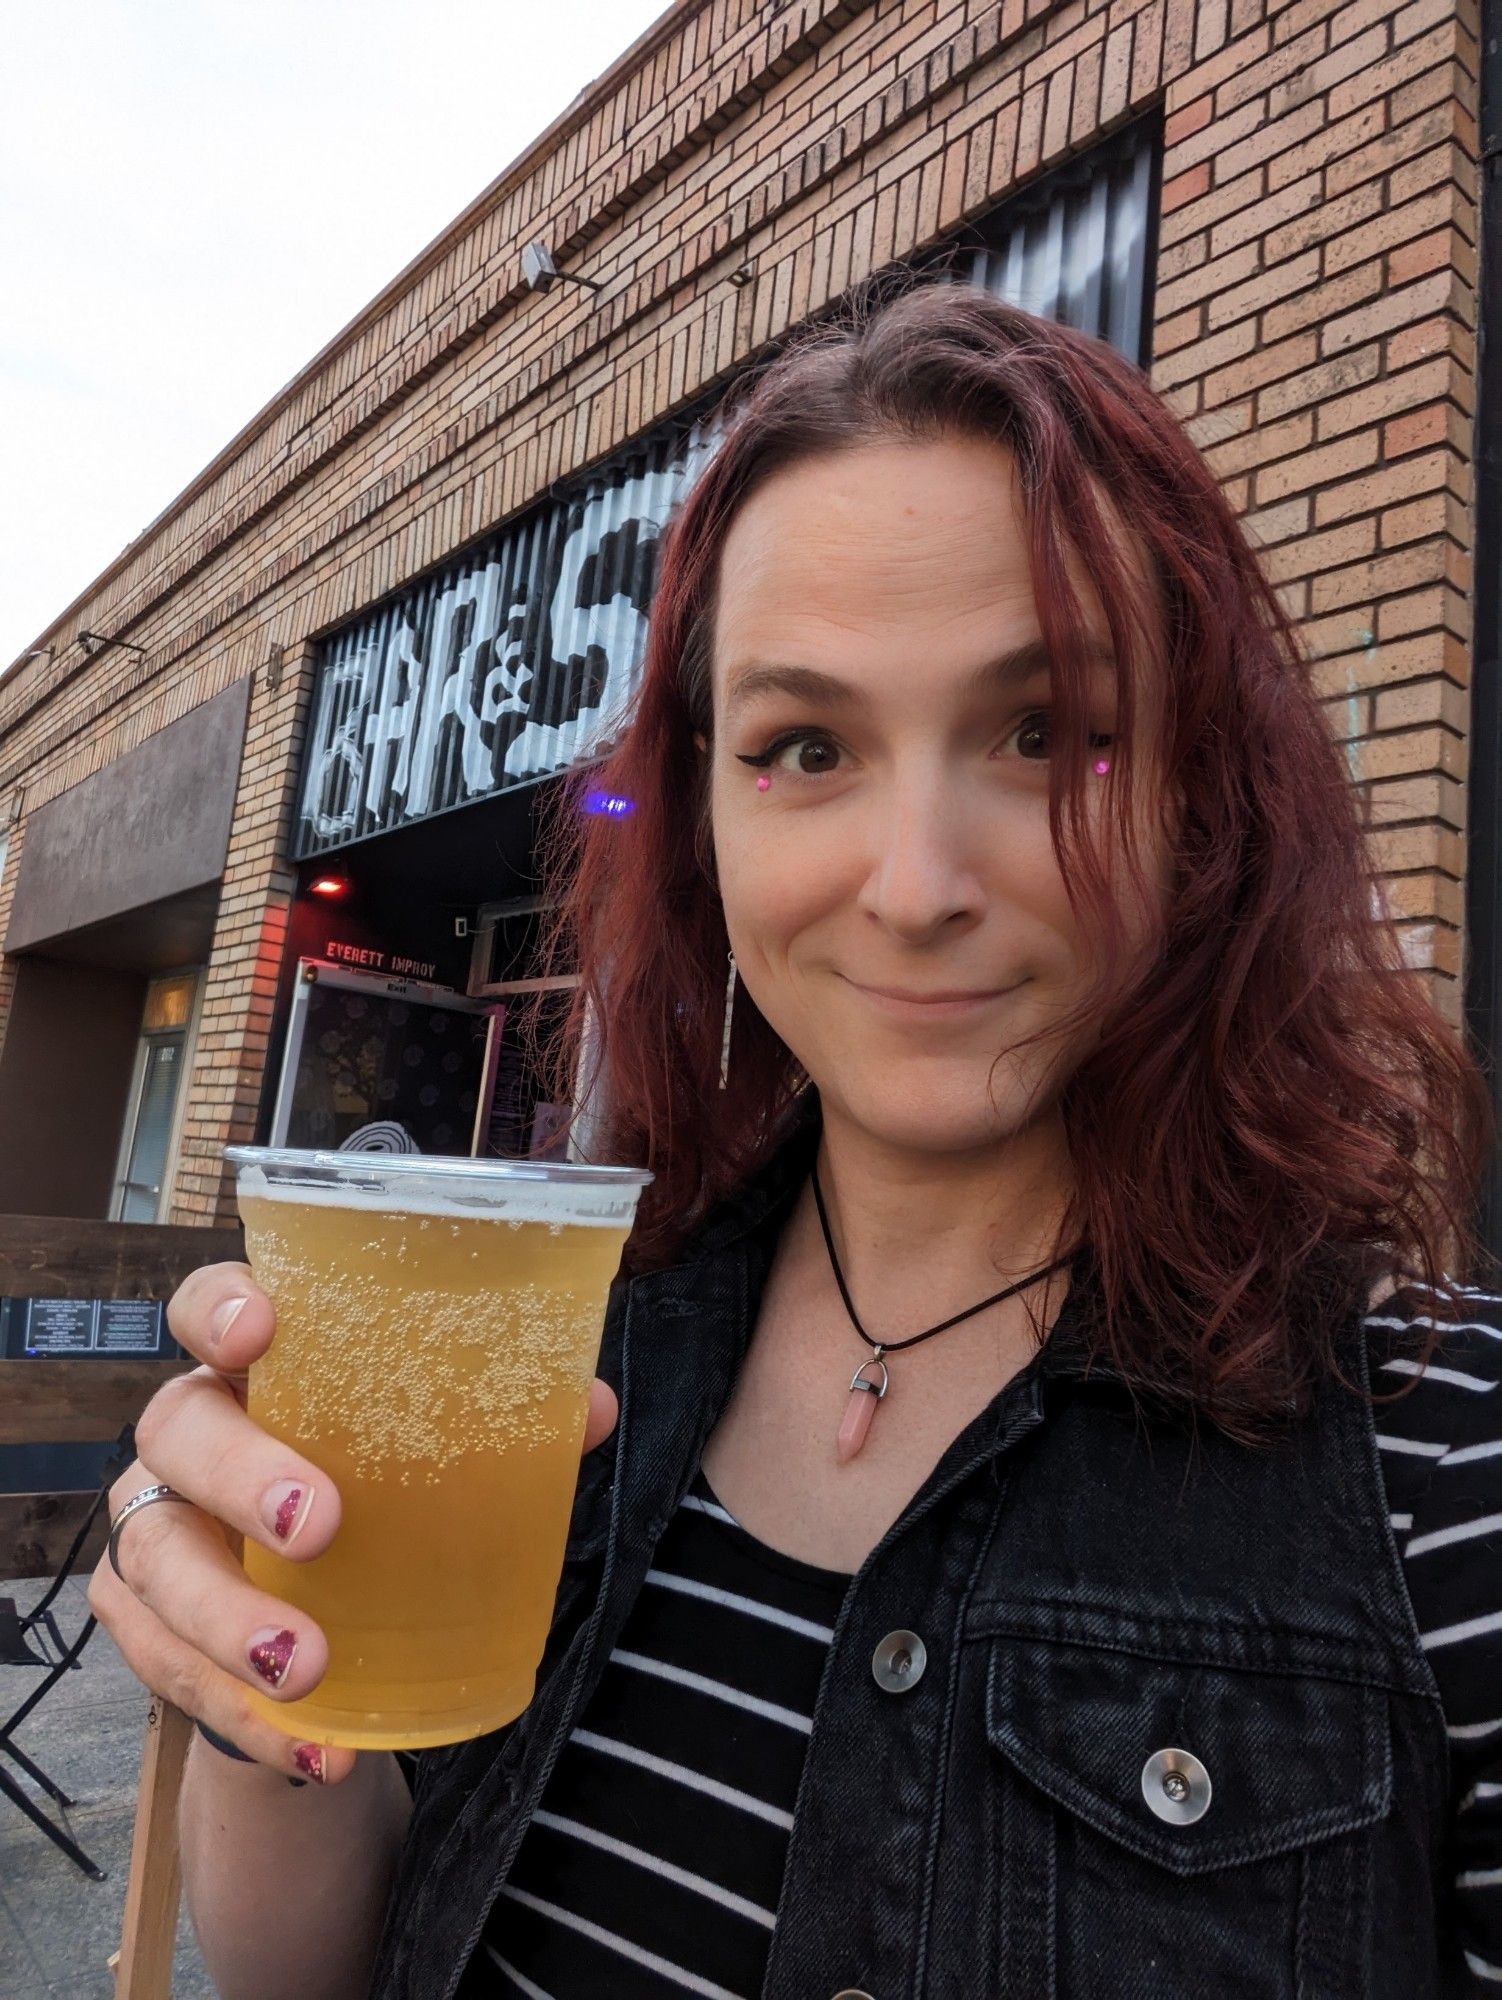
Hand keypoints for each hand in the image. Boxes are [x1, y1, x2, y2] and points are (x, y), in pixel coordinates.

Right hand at [89, 1263, 620, 1783]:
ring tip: (305, 1666)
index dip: (220, 1308)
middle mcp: (188, 1433)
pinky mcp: (142, 1622)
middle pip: (176, 1428)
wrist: (323, 1618)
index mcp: (256, 1368)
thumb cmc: (377, 1491)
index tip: (258, 1334)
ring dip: (226, 1620)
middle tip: (317, 1524)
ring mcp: (154, 1524)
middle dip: (241, 1475)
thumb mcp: (433, 1451)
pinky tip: (313, 1750)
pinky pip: (166, 1668)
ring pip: (153, 1558)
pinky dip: (243, 1716)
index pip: (207, 1306)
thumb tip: (589, 1409)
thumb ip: (504, 1421)